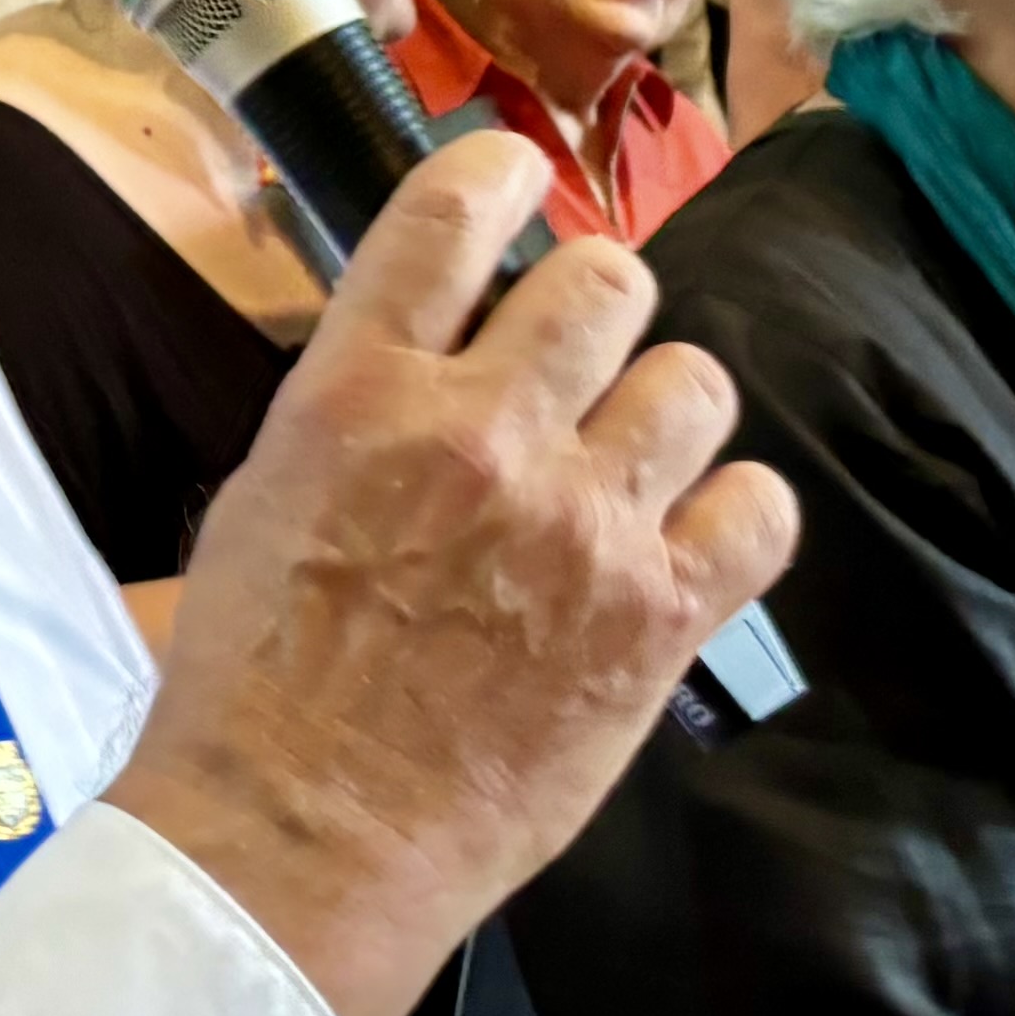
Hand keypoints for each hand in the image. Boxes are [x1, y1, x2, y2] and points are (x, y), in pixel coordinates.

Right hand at [103, 143, 797, 1015]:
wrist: (298, 841)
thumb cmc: (253, 684)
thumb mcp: (261, 496)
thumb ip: (356, 406)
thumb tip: (431, 354)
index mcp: (361, 392)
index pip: (457, 210)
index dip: (505, 174)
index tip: (521, 181)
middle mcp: (482, 432)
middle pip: (607, 281)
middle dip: (595, 313)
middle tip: (574, 369)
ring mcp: (582, 523)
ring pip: (696, 382)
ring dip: (664, 414)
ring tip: (631, 466)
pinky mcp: (656, 618)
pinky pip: (762, 510)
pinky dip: (734, 518)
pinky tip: (688, 547)